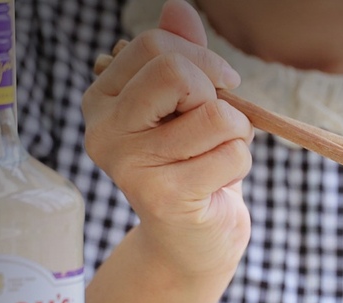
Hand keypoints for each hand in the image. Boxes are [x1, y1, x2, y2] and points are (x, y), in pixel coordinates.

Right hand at [82, 0, 252, 279]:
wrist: (192, 239)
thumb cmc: (193, 165)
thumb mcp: (189, 104)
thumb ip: (182, 56)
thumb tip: (178, 8)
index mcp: (103, 97)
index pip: (155, 46)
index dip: (203, 60)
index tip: (220, 86)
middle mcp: (105, 129)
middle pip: (174, 72)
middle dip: (217, 93)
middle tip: (219, 123)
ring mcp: (129, 165)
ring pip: (215, 116)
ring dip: (237, 135)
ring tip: (216, 157)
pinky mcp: (162, 197)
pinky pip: (231, 155)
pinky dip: (239, 165)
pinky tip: (216, 184)